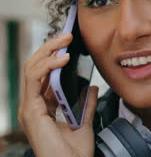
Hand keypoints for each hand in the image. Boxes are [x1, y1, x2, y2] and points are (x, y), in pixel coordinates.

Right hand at [18, 33, 98, 156]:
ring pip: (31, 69)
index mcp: (43, 107)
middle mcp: (33, 105)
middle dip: (49, 48)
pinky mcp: (31, 111)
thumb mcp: (84, 122)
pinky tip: (62, 59)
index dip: (54, 56)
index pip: (43, 75)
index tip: (69, 44)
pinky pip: (33, 80)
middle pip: (35, 68)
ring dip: (48, 51)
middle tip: (67, 35)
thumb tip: (91, 86)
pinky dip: (47, 66)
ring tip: (65, 41)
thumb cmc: (75, 152)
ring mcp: (30, 108)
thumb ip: (86, 104)